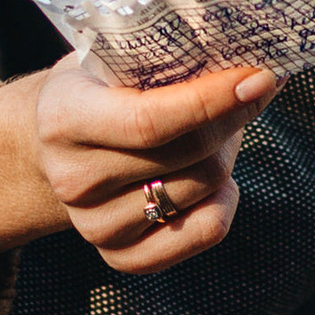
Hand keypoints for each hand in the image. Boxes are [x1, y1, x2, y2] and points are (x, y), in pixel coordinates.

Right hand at [34, 52, 273, 274]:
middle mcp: (74, 179)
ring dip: (225, 153)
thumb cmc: (98, 87)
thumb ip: (168, 58)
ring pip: (203, 189)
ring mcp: (94, 225)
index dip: (212, 100)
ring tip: (214, 129)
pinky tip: (217, 178)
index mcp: (64, 119)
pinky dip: (225, 201)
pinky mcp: (121, 257)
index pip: (150, 121)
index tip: (260, 77)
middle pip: (188, 155)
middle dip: (233, 117)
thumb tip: (252, 60)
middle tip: (249, 88)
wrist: (54, 144)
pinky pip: (205, 232)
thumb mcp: (113, 56)